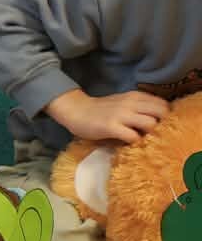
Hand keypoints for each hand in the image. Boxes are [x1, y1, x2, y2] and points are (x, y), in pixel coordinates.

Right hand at [45, 88, 167, 143]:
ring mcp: (121, 115)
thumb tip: (156, 120)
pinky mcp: (111, 127)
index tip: (159, 124)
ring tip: (143, 139)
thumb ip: (139, 107)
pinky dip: (135, 142)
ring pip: (150, 124)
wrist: (76, 110)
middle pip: (161, 113)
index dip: (165, 116)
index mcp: (135, 96)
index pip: (163, 104)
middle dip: (162, 125)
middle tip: (154, 134)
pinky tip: (129, 143)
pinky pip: (133, 137)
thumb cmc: (100, 110)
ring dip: (150, 134)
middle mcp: (131, 103)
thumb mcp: (122, 102)